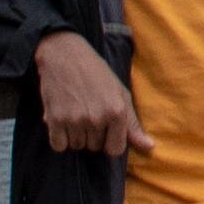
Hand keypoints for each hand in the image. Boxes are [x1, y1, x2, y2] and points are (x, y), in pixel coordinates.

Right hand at [30, 32, 132, 156]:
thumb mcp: (120, 93)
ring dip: (75, 135)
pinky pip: (59, 146)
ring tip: (75, 113)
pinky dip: (59, 137)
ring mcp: (75, 120)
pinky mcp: (55, 119)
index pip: (115, 149)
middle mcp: (97, 118)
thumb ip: (133, 124)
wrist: (64, 54)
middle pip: (94, 147)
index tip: (105, 129)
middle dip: (91, 135)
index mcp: (117, 112)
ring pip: (76, 146)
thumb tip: (149, 147)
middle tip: (87, 112)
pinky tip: (62, 120)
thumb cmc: (96, 73)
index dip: (109, 141)